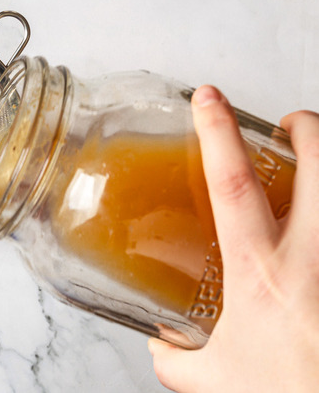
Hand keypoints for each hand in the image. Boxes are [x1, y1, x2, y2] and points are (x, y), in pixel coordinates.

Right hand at [148, 86, 318, 391]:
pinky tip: (318, 219)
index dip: (218, 132)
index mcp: (260, 272)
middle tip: (288, 124)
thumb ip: (177, 358)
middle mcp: (312, 258)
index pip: (233, 183)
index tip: (209, 98)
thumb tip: (160, 345)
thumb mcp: (215, 380)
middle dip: (307, 127)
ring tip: (314, 161)